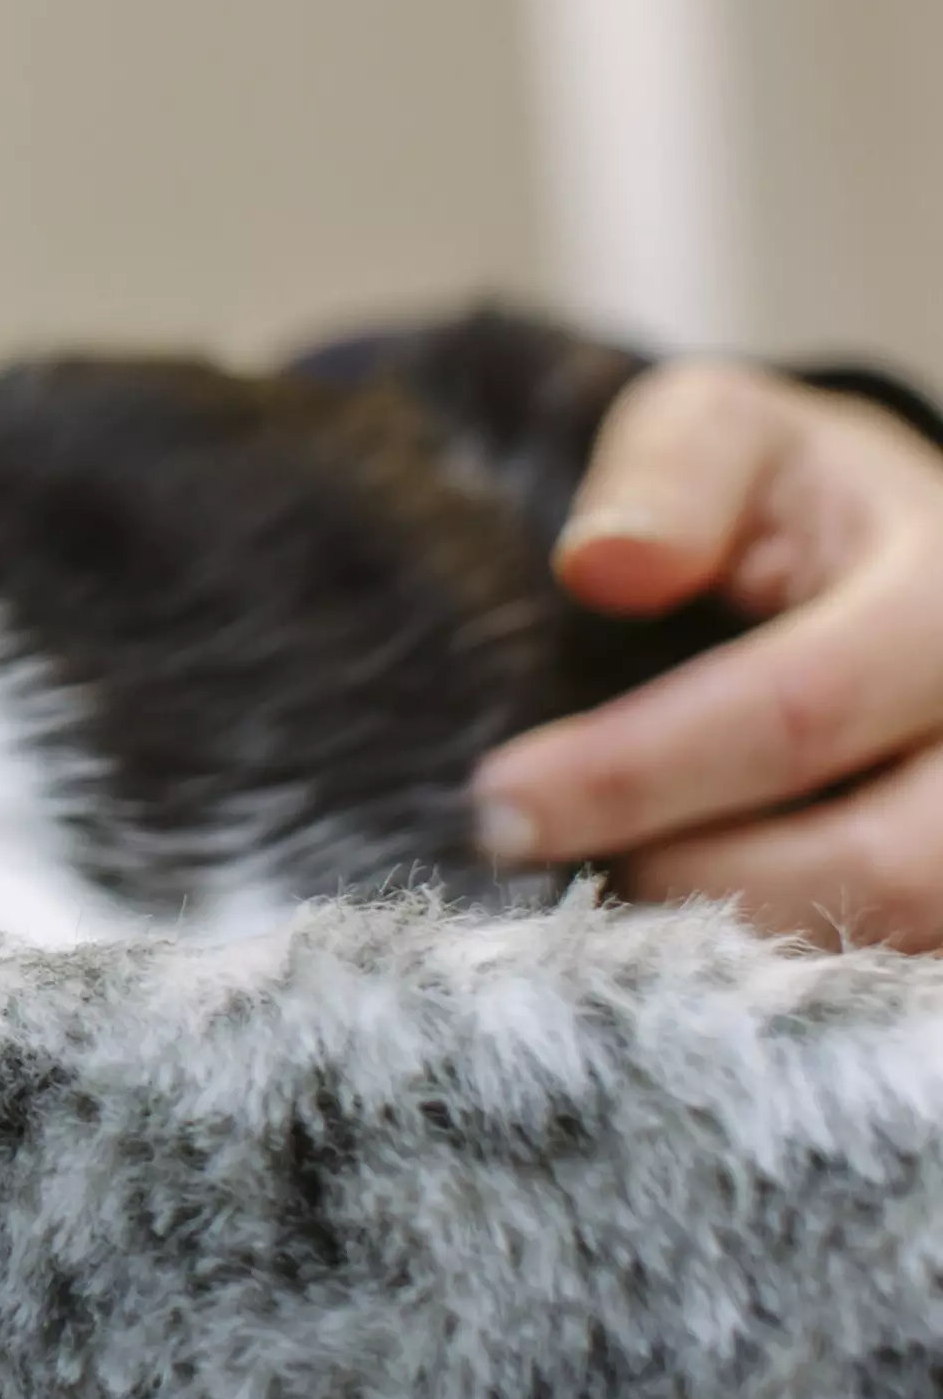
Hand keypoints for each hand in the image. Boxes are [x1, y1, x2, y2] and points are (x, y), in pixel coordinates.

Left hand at [471, 360, 942, 950]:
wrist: (892, 548)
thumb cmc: (786, 493)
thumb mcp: (719, 429)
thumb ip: (667, 475)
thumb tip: (604, 565)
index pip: (799, 711)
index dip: (636, 773)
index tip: (499, 804)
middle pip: (884, 865)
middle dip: (697, 883)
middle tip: (551, 869)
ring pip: (900, 936)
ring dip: (739, 943)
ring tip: (607, 902)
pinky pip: (896, 960)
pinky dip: (779, 969)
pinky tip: (677, 940)